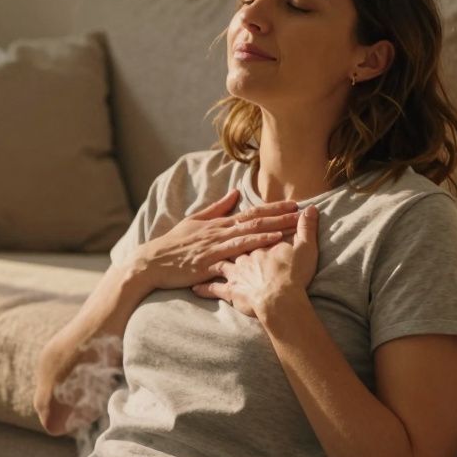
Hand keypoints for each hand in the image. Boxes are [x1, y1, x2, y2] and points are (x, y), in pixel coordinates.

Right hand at [131, 188, 301, 290]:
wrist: (152, 263)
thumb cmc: (173, 244)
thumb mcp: (193, 221)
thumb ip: (216, 208)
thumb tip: (234, 193)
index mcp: (218, 223)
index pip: (251, 212)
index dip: (273, 207)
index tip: (293, 203)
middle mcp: (220, 231)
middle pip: (256, 221)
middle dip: (281, 216)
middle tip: (304, 211)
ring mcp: (216, 246)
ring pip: (250, 234)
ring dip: (274, 228)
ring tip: (294, 225)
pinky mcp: (211, 261)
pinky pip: (238, 252)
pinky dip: (255, 246)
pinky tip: (271, 244)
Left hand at [192, 204, 319, 316]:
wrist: (279, 300)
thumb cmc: (293, 274)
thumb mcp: (305, 248)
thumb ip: (307, 228)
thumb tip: (312, 209)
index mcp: (258, 243)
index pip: (253, 229)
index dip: (252, 225)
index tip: (248, 222)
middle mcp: (242, 255)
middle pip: (232, 244)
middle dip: (226, 241)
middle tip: (216, 239)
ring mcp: (233, 272)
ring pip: (217, 263)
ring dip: (209, 262)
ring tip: (200, 259)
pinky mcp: (230, 291)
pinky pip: (213, 289)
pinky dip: (203, 289)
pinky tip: (195, 288)